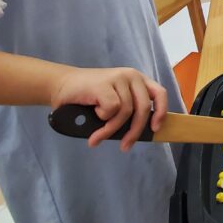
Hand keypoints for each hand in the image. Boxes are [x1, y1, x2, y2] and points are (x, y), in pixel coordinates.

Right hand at [50, 67, 167, 151]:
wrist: (61, 86)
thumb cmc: (88, 97)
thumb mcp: (114, 101)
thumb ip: (127, 111)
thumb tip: (138, 133)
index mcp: (137, 80)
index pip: (160, 93)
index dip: (161, 112)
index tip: (154, 129)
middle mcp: (131, 76)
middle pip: (143, 108)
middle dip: (134, 131)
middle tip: (125, 146)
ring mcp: (118, 78)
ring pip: (125, 112)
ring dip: (111, 129)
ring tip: (98, 136)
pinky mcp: (105, 84)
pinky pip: (112, 110)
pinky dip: (102, 118)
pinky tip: (93, 113)